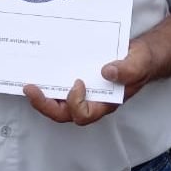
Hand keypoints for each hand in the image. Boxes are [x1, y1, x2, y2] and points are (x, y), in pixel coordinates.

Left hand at [23, 41, 155, 125]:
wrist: (141, 55)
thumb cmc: (141, 62)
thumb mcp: (139, 63)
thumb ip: (128, 70)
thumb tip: (107, 71)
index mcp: (106, 103)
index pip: (84, 114)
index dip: (75, 103)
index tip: (77, 82)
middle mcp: (92, 101)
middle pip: (64, 114)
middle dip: (45, 105)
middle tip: (30, 88)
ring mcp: (83, 93)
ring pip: (58, 104)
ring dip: (42, 97)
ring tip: (29, 84)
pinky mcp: (78, 81)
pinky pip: (59, 88)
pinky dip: (48, 83)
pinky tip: (40, 70)